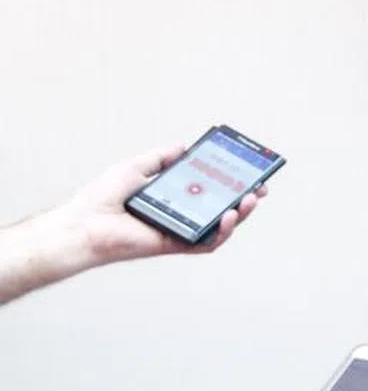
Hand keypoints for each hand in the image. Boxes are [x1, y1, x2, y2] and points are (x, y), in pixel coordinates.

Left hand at [59, 145, 268, 264]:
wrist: (85, 222)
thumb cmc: (102, 198)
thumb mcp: (136, 167)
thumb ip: (160, 157)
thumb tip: (183, 146)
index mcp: (174, 198)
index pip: (208, 190)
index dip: (230, 183)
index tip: (247, 172)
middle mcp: (181, 216)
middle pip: (221, 209)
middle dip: (244, 199)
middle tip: (259, 188)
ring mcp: (180, 232)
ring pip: (220, 228)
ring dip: (240, 215)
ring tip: (249, 200)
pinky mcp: (176, 245)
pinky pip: (206, 242)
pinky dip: (221, 231)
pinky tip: (228, 216)